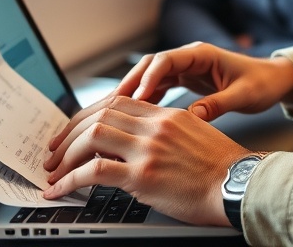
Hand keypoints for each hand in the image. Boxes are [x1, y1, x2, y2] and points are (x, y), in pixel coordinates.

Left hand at [43, 96, 246, 224]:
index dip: (88, 115)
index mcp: (167, 114)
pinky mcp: (143, 176)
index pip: (117, 102)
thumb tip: (141, 142)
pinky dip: (69, 180)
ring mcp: (149, 149)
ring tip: (53, 171)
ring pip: (92, 137)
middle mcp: (155, 126)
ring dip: (65, 155)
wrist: (239, 185)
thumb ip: (167, 132)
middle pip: (99, 115)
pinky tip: (59, 189)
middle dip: (68, 134)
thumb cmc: (222, 169)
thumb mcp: (195, 136)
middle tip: (53, 152)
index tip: (73, 132)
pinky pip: (94, 172)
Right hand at [114, 42, 292, 119]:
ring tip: (115, 114)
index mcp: (202, 54)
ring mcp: (186, 68)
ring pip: (150, 77)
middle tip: (112, 107)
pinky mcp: (185, 80)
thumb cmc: (262, 83)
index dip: (148, 78)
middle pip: (150, 66)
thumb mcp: (244, 95)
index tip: (137, 98)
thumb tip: (194, 116)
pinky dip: (145, 99)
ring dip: (133, 93)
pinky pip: (158, 87)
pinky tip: (134, 116)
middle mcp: (190, 58)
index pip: (166, 60)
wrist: (273, 81)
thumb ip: (219, 104)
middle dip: (131, 84)